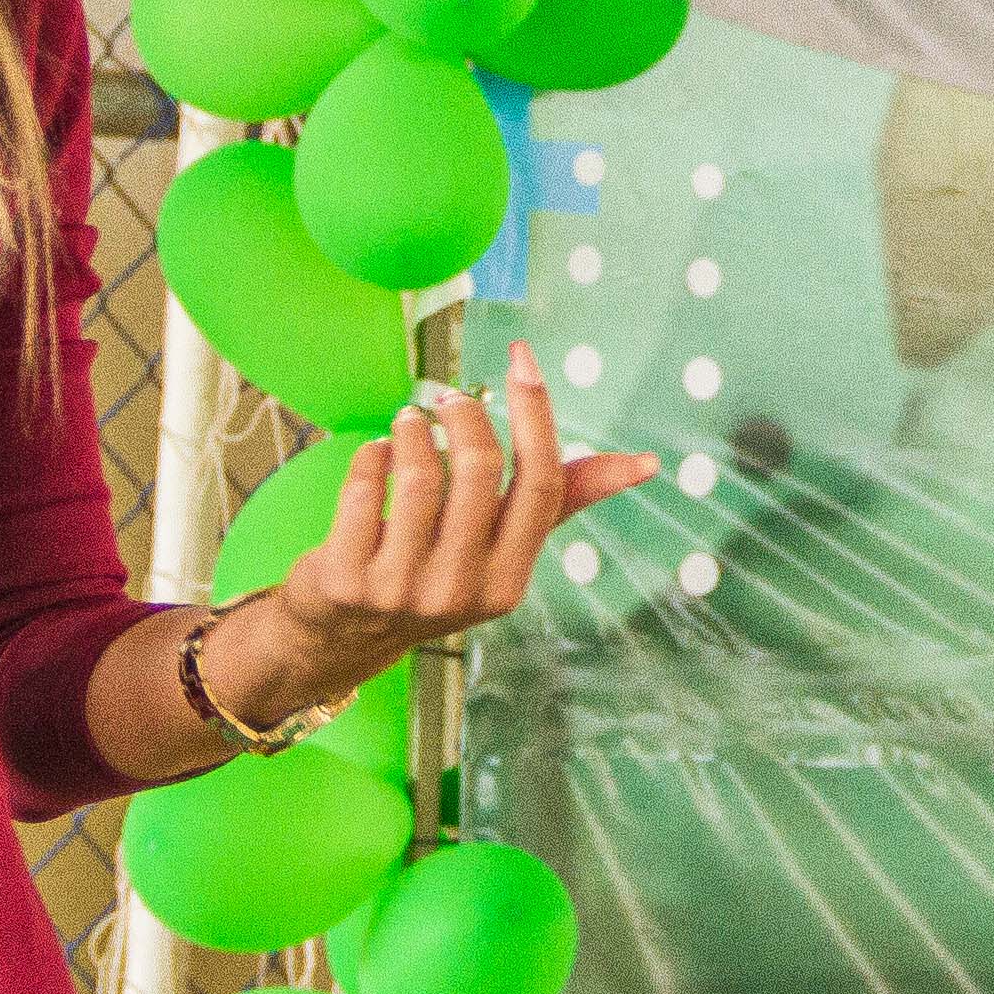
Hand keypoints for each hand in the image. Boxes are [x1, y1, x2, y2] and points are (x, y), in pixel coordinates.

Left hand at [218, 346, 660, 722]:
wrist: (348, 636)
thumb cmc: (440, 571)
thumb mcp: (503, 548)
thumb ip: (564, 498)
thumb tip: (646, 464)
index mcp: (510, 581)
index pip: (539, 482)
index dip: (534, 412)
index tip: (521, 357)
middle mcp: (461, 590)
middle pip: (478, 470)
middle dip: (465, 416)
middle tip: (451, 399)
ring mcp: (401, 588)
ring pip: (420, 475)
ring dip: (413, 430)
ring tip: (409, 422)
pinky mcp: (347, 579)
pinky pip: (364, 489)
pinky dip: (370, 456)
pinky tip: (375, 453)